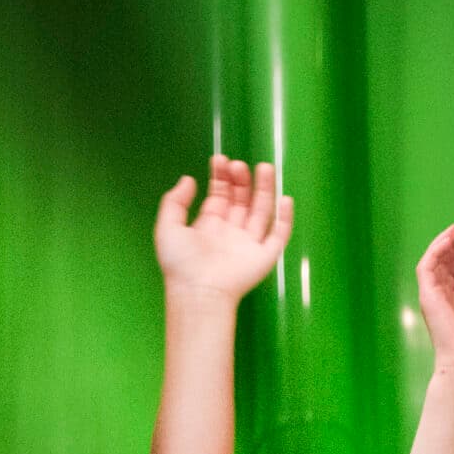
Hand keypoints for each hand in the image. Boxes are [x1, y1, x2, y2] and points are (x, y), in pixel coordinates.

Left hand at [154, 156, 293, 303]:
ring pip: (262, 211)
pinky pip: (279, 236)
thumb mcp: (168, 227)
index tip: (220, 160)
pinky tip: (285, 199)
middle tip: (237, 165)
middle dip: (240, 180)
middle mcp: (230, 233)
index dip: (221, 177)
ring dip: (264, 189)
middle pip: (241, 200)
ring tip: (264, 168)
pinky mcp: (264, 257)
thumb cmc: (180, 265)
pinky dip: (285, 219)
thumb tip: (188, 179)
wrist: (198, 292)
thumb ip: (174, 201)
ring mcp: (248, 245)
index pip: (220, 195)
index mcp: (209, 226)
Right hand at [415, 223, 453, 373]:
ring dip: (445, 242)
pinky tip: (450, 238)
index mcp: (449, 302)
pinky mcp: (427, 294)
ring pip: (433, 260)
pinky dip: (437, 249)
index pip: (451, 272)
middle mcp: (438, 297)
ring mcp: (431, 295)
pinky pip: (427, 265)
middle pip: (442, 263)